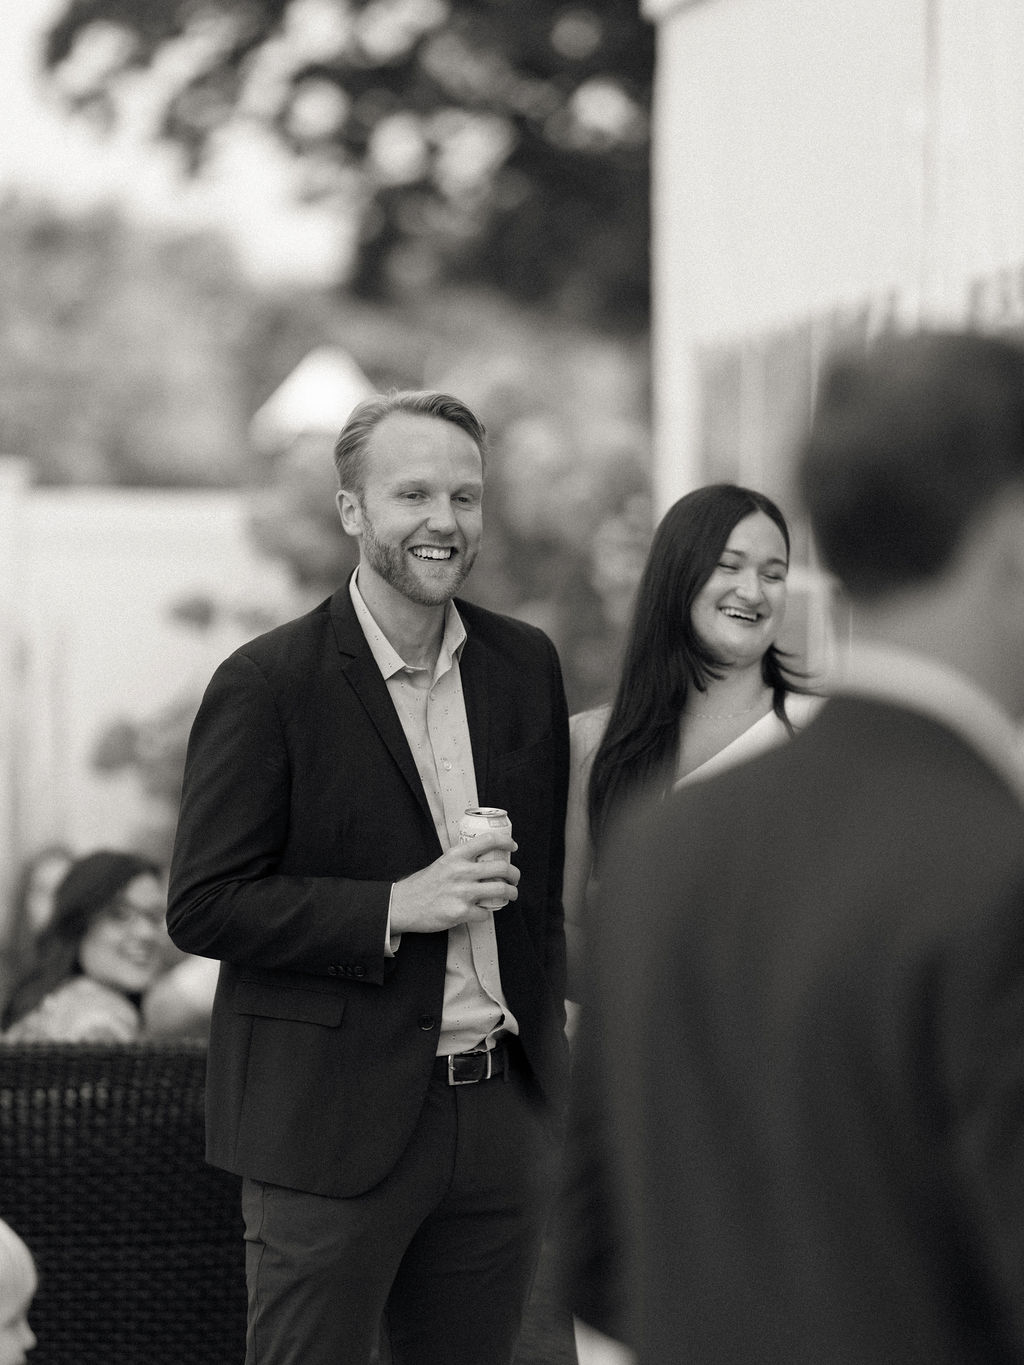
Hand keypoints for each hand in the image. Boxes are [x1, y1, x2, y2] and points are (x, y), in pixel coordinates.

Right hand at [389, 832, 519, 934]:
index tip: (513, 847)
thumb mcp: (442, 863)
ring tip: (510, 894)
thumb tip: (486, 860)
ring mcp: (462, 892)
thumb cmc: (423, 885)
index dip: (506, 842)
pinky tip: (481, 911)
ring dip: (511, 893)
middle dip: (515, 874)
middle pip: (502, 868)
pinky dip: (487, 913)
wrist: (403, 905)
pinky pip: (486, 913)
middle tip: (514, 878)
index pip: (488, 840)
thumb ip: (462, 860)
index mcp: (456, 855)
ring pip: (501, 890)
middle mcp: (461, 871)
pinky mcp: (461, 912)